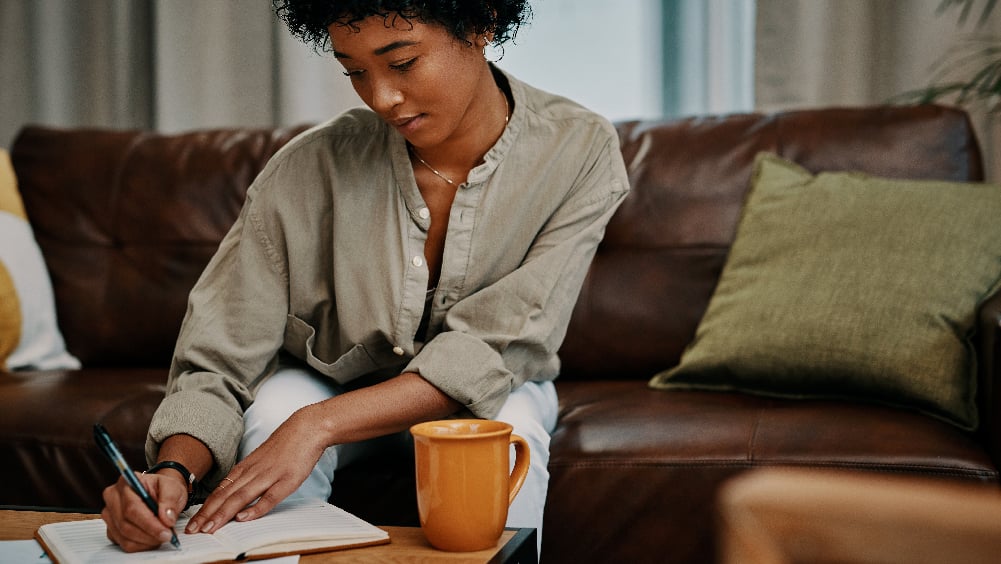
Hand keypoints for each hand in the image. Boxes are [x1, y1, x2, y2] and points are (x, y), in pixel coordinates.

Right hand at [101, 471, 186, 551]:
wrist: (159, 492)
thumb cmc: (163, 488)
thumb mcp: (173, 487)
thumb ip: (170, 500)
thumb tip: (166, 519)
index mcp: (125, 482)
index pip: (132, 508)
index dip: (149, 523)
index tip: (165, 532)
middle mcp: (113, 498)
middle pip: (125, 524)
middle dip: (150, 534)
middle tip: (168, 536)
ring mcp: (110, 514)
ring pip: (124, 537)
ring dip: (147, 541)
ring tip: (162, 535)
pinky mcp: (111, 529)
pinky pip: (124, 543)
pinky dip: (141, 545)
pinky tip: (152, 538)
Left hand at [185, 405, 327, 533]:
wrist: (307, 427)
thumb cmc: (285, 444)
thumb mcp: (261, 459)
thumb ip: (248, 476)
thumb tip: (235, 493)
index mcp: (246, 468)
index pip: (219, 491)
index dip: (205, 509)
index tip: (193, 523)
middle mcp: (253, 472)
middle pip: (225, 496)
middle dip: (207, 515)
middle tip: (193, 530)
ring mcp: (269, 476)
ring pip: (241, 497)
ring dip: (223, 514)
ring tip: (209, 528)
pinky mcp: (287, 480)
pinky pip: (269, 497)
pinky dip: (255, 508)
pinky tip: (244, 518)